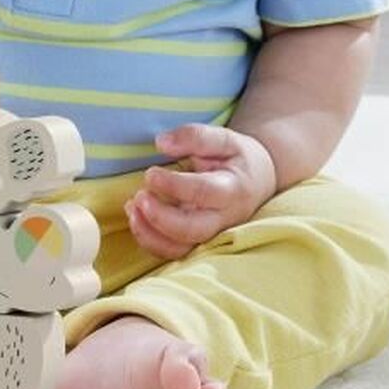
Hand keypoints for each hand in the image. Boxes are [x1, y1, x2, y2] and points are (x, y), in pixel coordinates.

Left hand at [125, 124, 277, 260]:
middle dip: (160, 217)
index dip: (173, 186)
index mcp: (232, 189)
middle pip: (192, 230)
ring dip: (150, 233)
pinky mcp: (197, 242)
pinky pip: (171, 252)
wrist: (257, 182)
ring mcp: (210, 235)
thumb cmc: (238, 159)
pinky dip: (149, 239)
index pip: (203, 193)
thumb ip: (195, 137)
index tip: (151, 173)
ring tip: (132, 207)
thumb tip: (162, 143)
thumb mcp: (225, 139)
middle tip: (140, 195)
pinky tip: (135, 216)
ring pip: (180, 249)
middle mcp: (223, 219)